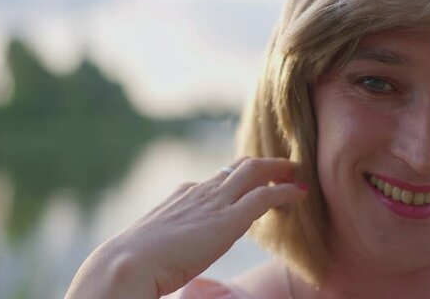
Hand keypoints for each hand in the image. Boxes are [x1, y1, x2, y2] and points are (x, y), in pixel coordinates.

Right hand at [65, 157, 307, 298]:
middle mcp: (201, 190)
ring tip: (297, 175)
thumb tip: (174, 254)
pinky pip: (266, 196)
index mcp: (184, 195)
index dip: (240, 179)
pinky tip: (301, 194)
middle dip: (265, 164)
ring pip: (255, 171)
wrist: (128, 264)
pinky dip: (286, 191)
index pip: (218, 178)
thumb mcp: (155, 243)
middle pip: (240, 166)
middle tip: (285, 168)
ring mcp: (215, 202)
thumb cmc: (133, 263)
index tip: (254, 183)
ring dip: (279, 170)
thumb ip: (172, 238)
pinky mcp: (228, 219)